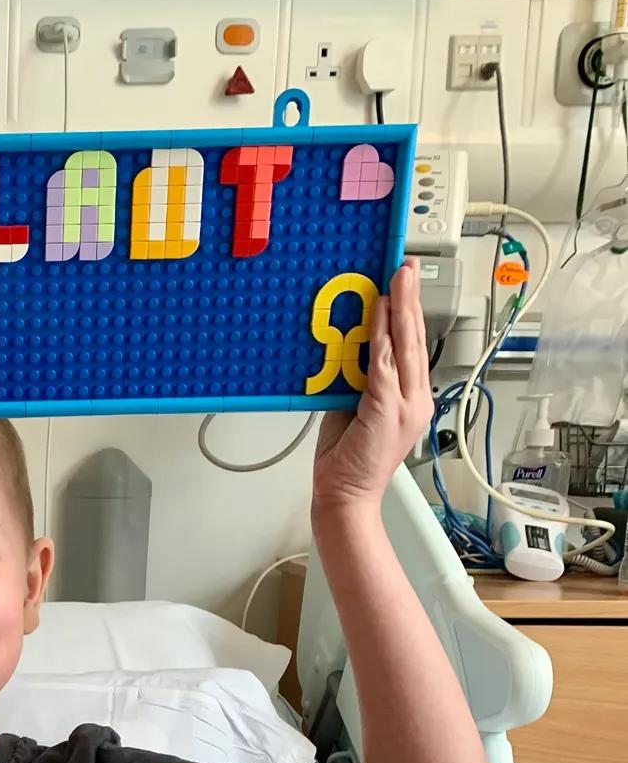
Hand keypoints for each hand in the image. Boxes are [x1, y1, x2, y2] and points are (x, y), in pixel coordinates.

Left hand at [311, 262, 431, 512]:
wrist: (346, 494)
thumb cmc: (349, 457)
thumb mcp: (354, 407)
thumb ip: (359, 379)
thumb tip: (351, 350)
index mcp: (411, 398)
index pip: (413, 347)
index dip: (411, 312)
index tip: (405, 284)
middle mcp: (416, 399)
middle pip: (416, 339)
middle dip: (410, 299)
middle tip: (406, 268)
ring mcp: (406, 405)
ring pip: (405, 346)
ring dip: (400, 309)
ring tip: (397, 279)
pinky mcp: (387, 410)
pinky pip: (385, 365)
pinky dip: (383, 338)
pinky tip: (380, 315)